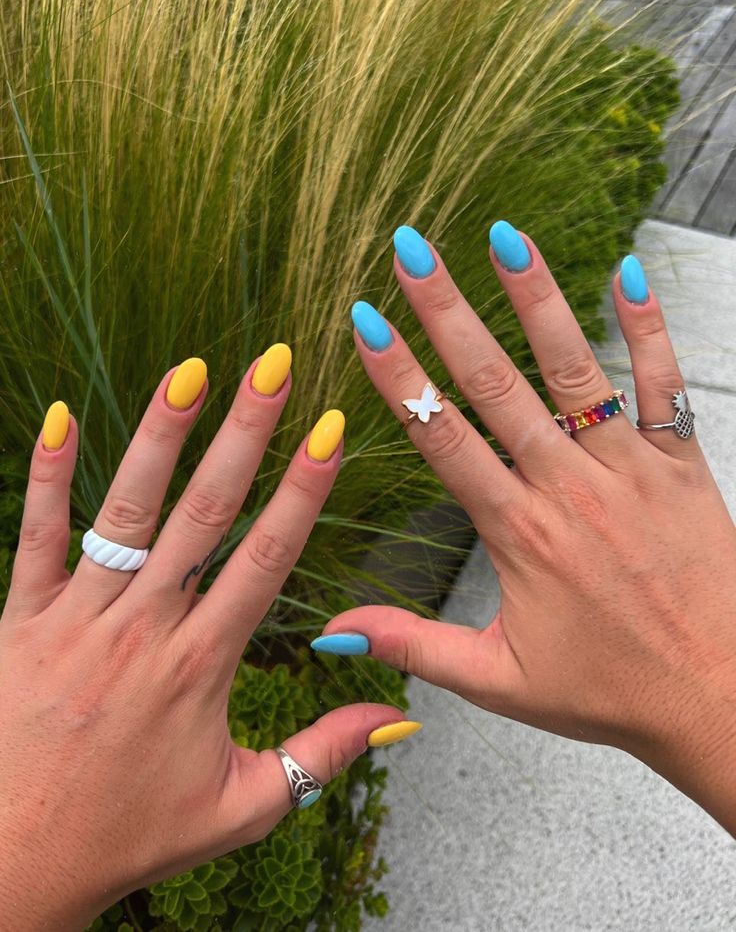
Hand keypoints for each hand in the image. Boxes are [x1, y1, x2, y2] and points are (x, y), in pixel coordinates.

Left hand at [0, 347, 404, 929]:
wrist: (10, 866)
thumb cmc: (127, 838)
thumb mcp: (241, 811)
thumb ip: (320, 757)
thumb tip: (399, 717)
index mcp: (201, 666)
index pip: (267, 558)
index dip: (304, 489)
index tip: (331, 430)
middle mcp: (143, 628)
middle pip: (205, 512)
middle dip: (245, 432)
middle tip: (273, 365)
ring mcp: (76, 618)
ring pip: (126, 509)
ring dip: (160, 435)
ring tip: (191, 370)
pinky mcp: (20, 620)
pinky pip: (35, 536)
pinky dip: (48, 475)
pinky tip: (58, 414)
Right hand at [313, 223, 735, 834]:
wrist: (721, 697)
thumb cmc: (612, 691)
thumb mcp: (500, 680)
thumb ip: (414, 645)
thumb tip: (333, 634)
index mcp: (519, 532)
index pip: (442, 437)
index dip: (398, 375)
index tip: (365, 320)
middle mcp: (568, 486)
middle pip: (494, 384)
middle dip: (447, 311)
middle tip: (413, 250)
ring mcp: (628, 468)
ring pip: (573, 369)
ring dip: (536, 299)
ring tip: (504, 236)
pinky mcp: (680, 464)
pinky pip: (662, 384)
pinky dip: (647, 328)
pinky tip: (626, 273)